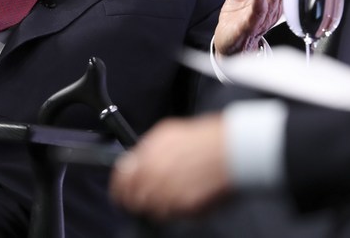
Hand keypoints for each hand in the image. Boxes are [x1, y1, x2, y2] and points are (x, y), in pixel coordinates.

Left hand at [109, 114, 229, 219]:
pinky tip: (183, 199)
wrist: (230, 150)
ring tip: (170, 196)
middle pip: (134, 199)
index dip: (119, 189)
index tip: (121, 193)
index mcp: (145, 158)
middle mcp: (153, 177)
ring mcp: (169, 193)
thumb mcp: (165, 134)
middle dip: (137, 199)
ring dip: (157, 206)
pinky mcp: (185, 207)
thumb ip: (146, 149)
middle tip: (146, 197)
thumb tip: (133, 161)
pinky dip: (174, 211)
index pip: (121, 181)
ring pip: (151, 210)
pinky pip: (171, 215)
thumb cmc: (202, 138)